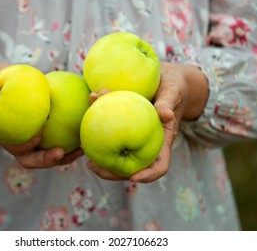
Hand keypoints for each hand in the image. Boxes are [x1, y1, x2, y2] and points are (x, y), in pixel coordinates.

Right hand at [0, 61, 84, 167]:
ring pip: (48, 155)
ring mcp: (32, 139)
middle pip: (32, 159)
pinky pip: (59, 139)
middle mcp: (18, 141)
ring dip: (65, 156)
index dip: (24, 145)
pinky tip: (84, 130)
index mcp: (3, 134)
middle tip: (61, 152)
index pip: (13, 147)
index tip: (38, 132)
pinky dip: (71, 140)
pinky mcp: (45, 131)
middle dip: (46, 160)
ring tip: (81, 149)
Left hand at [87, 62, 208, 182]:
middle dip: (112, 171)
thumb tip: (166, 115)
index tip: (133, 178)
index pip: (159, 165)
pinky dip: (98, 125)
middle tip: (92, 165)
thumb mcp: (174, 92)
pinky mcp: (124, 123)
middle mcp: (147, 141)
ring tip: (82, 150)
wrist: (166, 77)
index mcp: (163, 140)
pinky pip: (111, 129)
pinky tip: (87, 113)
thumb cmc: (174, 86)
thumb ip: (168, 103)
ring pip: (117, 150)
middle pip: (132, 165)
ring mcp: (134, 134)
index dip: (148, 175)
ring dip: (100, 152)